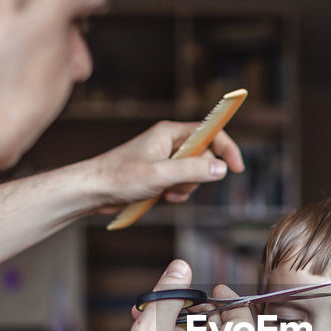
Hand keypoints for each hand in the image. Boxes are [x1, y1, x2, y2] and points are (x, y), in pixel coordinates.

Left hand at [78, 121, 244, 213]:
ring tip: (168, 193)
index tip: (237, 168)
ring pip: (194, 172)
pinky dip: (178, 192)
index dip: (226, 148)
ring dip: (187, 187)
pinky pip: (182, 182)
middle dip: (199, 175)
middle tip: (181, 185)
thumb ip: (193, 170)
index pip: (210, 132)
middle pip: (204, 156)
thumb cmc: (120, 177)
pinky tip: (164, 197)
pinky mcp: (159, 173)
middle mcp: (169, 142)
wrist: (94, 189)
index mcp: (170, 132)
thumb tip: (221, 169)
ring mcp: (165, 158)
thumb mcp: (161, 174)